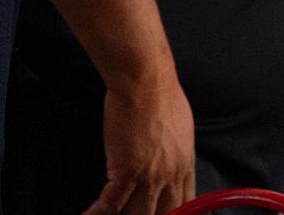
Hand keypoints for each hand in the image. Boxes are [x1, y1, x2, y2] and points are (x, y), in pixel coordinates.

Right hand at [84, 67, 194, 214]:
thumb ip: (176, 152)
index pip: (186, 203)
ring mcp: (151, 175)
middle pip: (165, 214)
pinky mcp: (127, 171)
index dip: (174, 214)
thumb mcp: (180, 129)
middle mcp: (171, 174)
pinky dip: (97, 213)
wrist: (146, 81)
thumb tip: (172, 161)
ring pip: (139, 214)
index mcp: (186, 163)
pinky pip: (111, 204)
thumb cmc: (161, 96)